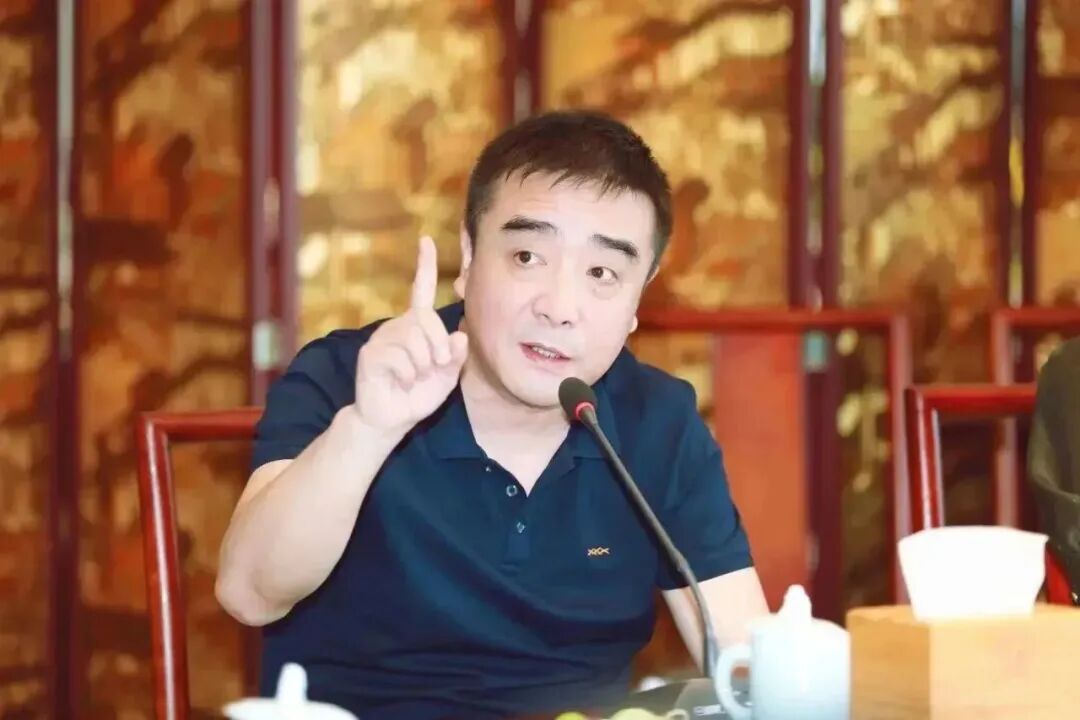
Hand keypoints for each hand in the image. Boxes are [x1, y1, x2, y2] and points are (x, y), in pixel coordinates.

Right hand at [353, 236, 468, 432]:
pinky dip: (409, 374)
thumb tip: (459, 336)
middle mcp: (398, 326)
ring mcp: (382, 338)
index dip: (425, 265)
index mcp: (417, 326)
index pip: (421, 290)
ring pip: (414, 339)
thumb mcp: (447, 376)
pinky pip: (399, 357)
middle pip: (426, 319)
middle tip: (436, 366)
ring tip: (414, 377)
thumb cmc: (418, 395)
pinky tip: (401, 382)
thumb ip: (456, 357)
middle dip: (438, 346)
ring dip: (424, 364)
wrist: (391, 419)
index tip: (426, 241)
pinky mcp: (370, 354)